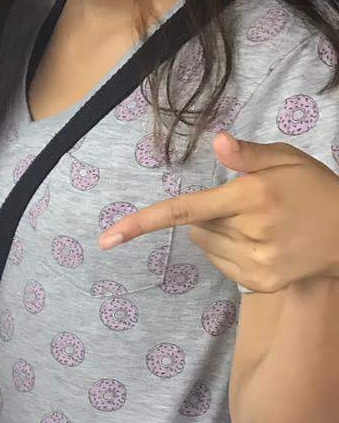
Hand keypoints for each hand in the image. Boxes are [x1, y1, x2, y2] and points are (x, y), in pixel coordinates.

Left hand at [99, 133, 338, 292]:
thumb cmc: (315, 189)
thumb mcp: (287, 160)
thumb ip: (248, 154)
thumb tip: (216, 140)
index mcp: (252, 196)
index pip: (184, 210)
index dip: (141, 223)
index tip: (106, 237)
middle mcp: (251, 231)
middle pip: (195, 227)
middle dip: (211, 215)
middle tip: (248, 207)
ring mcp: (257, 262)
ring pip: (206, 246)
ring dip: (220, 234)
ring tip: (260, 225)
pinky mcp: (260, 282)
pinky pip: (222, 265)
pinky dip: (232, 253)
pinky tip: (264, 243)